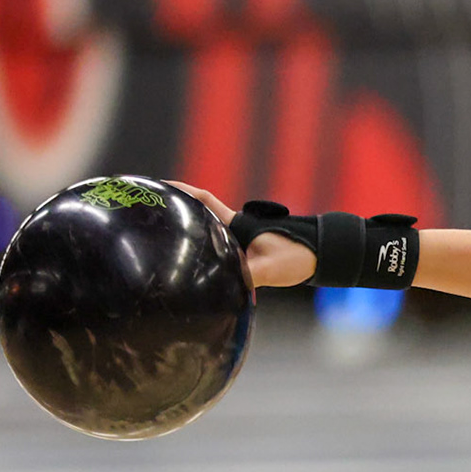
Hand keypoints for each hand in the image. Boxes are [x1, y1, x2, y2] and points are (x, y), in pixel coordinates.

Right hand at [169, 181, 316, 288]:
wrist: (323, 257)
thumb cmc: (300, 256)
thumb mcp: (272, 267)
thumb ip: (252, 274)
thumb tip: (229, 285)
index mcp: (237, 224)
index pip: (203, 201)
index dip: (180, 191)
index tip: (156, 186)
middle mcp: (236, 228)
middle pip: (199, 214)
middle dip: (175, 211)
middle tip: (147, 213)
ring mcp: (241, 240)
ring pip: (208, 231)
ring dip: (188, 230)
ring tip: (160, 238)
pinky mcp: (248, 253)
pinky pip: (218, 248)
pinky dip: (204, 250)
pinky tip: (191, 264)